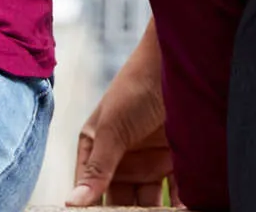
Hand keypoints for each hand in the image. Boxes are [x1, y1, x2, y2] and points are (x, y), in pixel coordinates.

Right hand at [69, 20, 179, 206]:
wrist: (177, 58)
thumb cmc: (136, 83)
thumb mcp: (112, 127)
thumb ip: (97, 167)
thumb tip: (72, 202)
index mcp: (96, 148)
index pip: (90, 189)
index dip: (92, 209)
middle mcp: (121, 158)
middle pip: (120, 201)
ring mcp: (148, 159)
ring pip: (148, 201)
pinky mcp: (175, 158)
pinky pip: (176, 191)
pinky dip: (179, 204)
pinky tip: (183, 211)